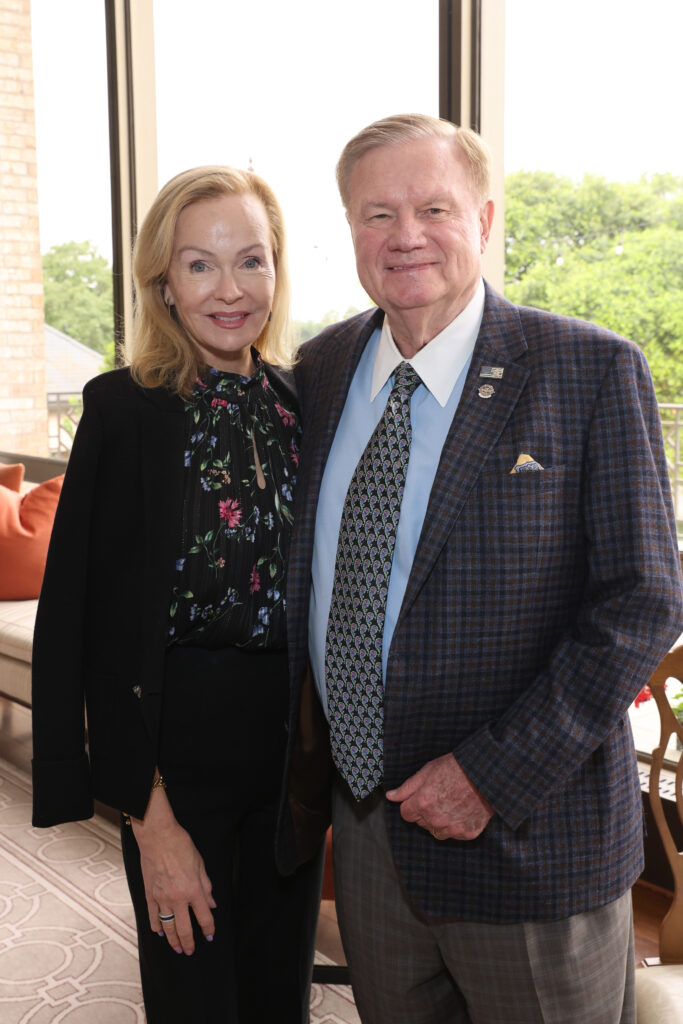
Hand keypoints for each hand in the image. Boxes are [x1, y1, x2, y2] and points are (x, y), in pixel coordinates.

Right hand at [130, 788, 215, 954]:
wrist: (158, 836)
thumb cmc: (180, 845)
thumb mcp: (200, 864)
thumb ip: (206, 886)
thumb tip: (212, 903)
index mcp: (193, 889)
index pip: (204, 916)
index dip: (209, 928)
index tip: (210, 935)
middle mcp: (177, 898)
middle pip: (185, 928)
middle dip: (189, 943)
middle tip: (190, 951)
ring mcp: (161, 898)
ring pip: (168, 927)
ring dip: (173, 940)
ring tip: (177, 948)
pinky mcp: (149, 895)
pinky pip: (153, 917)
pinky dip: (157, 927)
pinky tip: (160, 933)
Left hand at [385, 753, 492, 840]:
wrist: (486, 772)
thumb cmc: (456, 767)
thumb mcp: (427, 771)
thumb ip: (407, 787)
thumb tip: (390, 796)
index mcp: (423, 804)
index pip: (405, 814)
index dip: (411, 803)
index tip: (421, 796)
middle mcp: (436, 820)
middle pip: (420, 823)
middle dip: (425, 812)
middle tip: (439, 796)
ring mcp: (453, 828)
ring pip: (437, 831)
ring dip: (439, 821)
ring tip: (451, 803)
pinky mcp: (468, 833)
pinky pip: (454, 834)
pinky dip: (456, 825)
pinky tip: (462, 810)